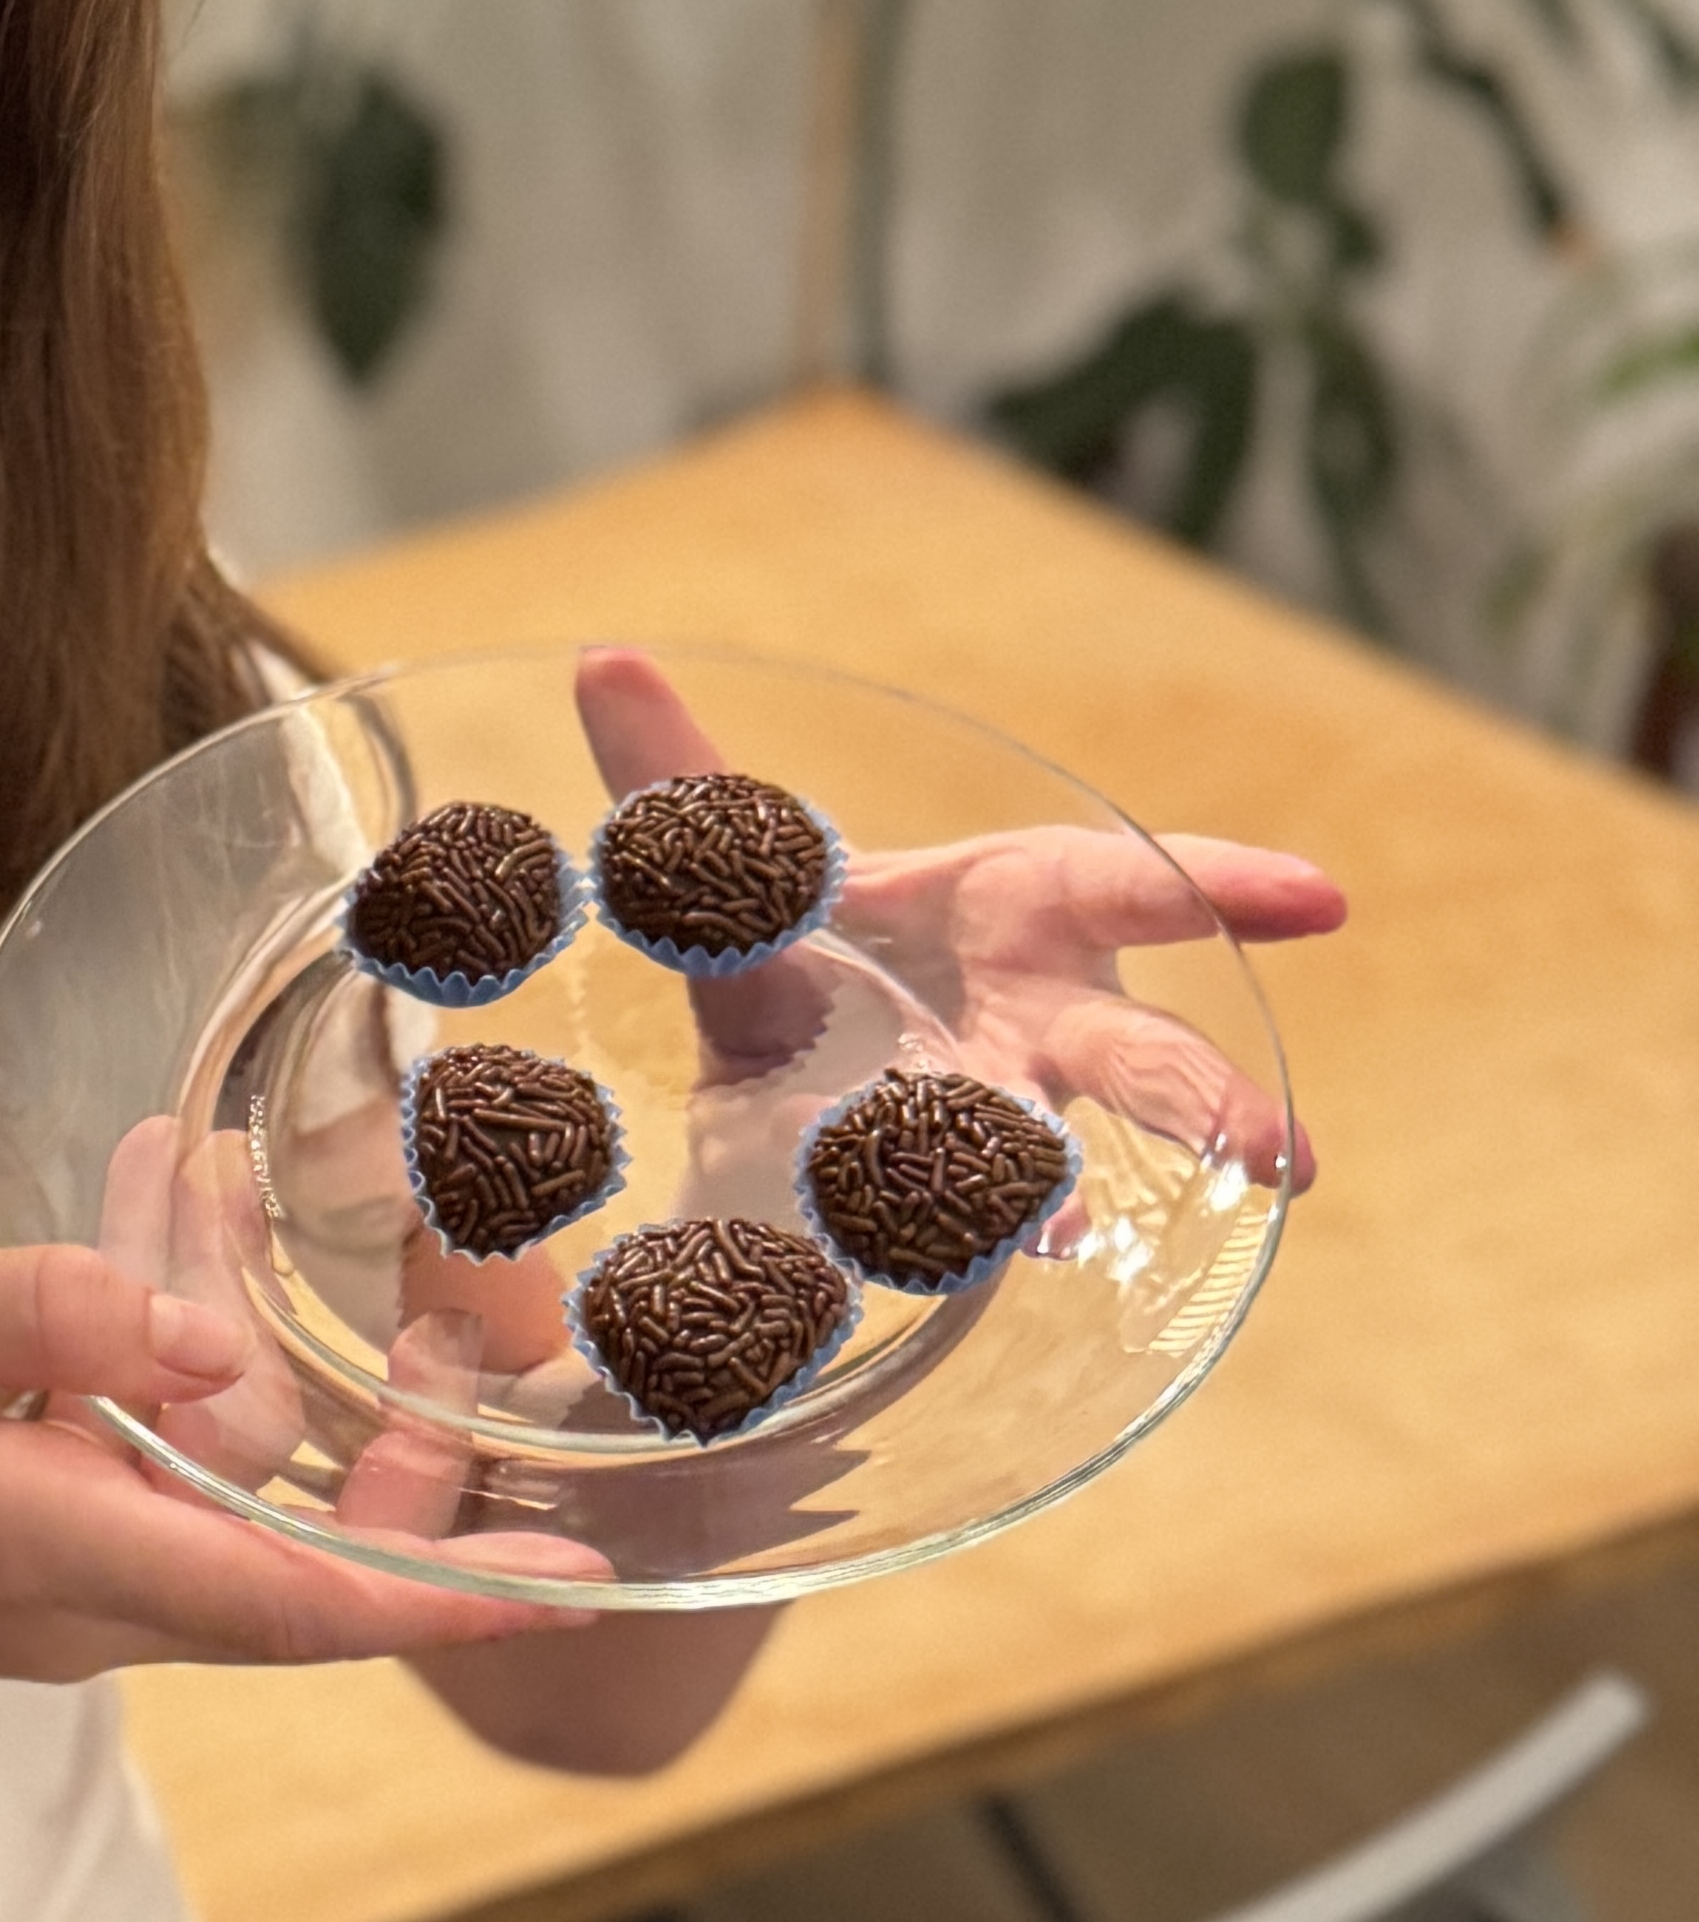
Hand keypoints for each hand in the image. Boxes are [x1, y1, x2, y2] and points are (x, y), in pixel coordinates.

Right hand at [0, 1238, 600, 1723]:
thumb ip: (22, 1312)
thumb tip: (184, 1325)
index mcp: (48, 1547)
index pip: (290, 1599)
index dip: (443, 1593)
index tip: (574, 1584)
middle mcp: (90, 1603)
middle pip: (314, 1575)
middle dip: (437, 1496)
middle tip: (524, 1369)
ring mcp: (77, 1603)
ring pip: (258, 1532)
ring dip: (337, 1435)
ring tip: (412, 1307)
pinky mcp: (57, 1572)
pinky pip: (183, 1503)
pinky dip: (224, 1407)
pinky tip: (204, 1271)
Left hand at [577, 652, 1337, 1194]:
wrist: (764, 1054)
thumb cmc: (810, 933)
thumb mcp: (744, 859)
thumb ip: (681, 776)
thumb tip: (602, 658)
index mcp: (1026, 911)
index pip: (1137, 891)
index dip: (1228, 888)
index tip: (1320, 900)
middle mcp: (1041, 1026)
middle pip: (1139, 1060)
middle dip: (1205, 1102)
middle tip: (1282, 1157)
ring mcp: (1002, 1127)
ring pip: (1063, 1163)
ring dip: (1075, 1204)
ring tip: (1079, 1242)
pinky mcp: (933, 1208)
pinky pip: (953, 1227)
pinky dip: (945, 1240)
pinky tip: (960, 1263)